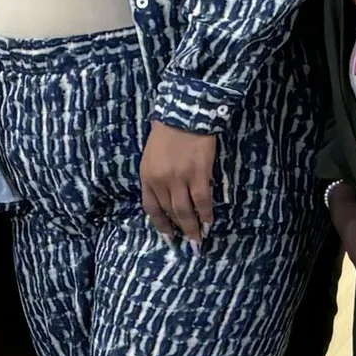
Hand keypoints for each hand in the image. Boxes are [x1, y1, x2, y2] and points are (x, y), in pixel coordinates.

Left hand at [141, 123, 217, 245]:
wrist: (184, 114)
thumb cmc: (167, 133)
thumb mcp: (152, 157)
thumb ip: (156, 177)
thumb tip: (169, 200)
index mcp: (147, 176)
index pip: (151, 208)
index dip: (161, 224)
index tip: (169, 236)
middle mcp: (160, 181)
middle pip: (169, 212)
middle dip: (179, 230)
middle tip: (189, 242)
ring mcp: (179, 178)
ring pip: (185, 211)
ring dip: (193, 227)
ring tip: (199, 238)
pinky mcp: (198, 174)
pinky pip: (202, 201)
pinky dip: (206, 213)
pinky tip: (209, 221)